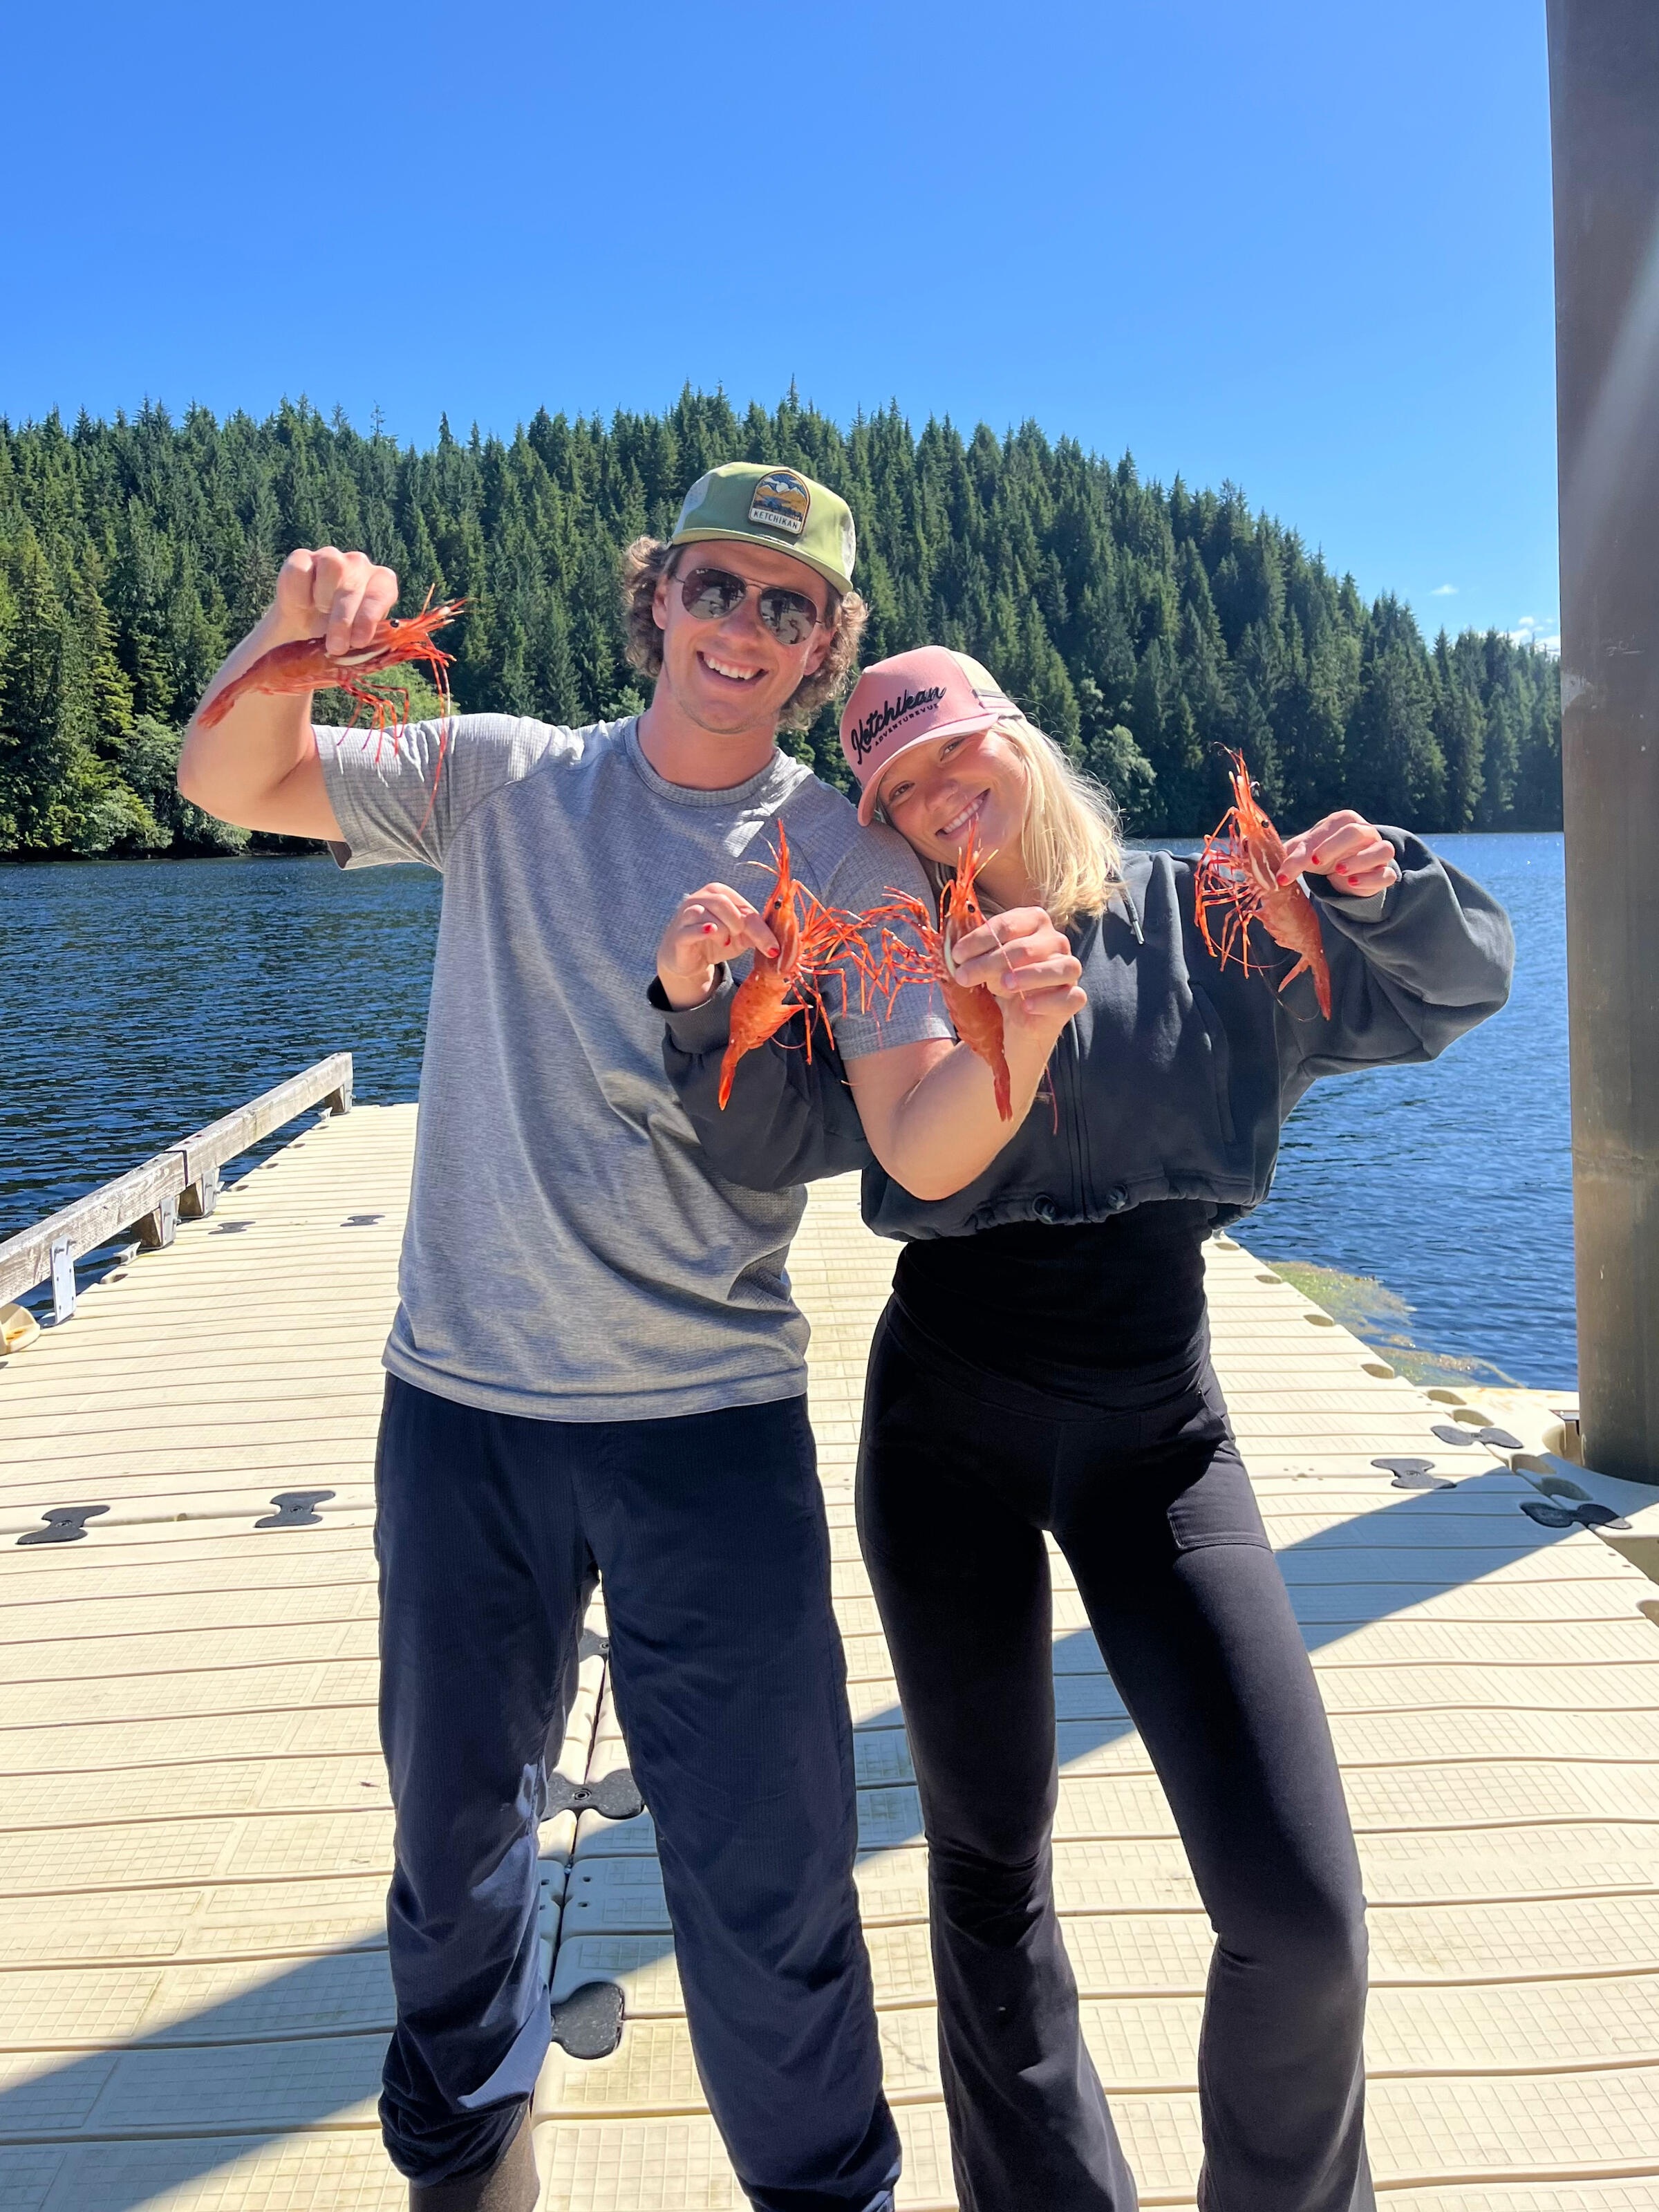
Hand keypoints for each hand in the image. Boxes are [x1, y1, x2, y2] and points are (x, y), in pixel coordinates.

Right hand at [271, 547, 400, 657]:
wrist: (301, 635)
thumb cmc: (336, 639)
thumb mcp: (354, 645)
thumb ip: (363, 642)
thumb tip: (361, 647)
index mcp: (381, 584)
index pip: (382, 592)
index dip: (370, 616)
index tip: (359, 641)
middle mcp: (359, 566)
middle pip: (353, 584)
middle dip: (343, 619)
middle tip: (335, 646)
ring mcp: (330, 557)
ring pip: (332, 567)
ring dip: (324, 599)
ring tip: (320, 617)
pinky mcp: (301, 557)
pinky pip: (301, 569)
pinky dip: (299, 592)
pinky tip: (301, 607)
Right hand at [657, 883, 779, 1010]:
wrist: (689, 959)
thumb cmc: (716, 941)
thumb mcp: (741, 936)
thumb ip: (758, 933)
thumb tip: (781, 941)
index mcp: (719, 893)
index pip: (744, 908)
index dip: (761, 930)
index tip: (773, 949)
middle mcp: (701, 898)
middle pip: (724, 903)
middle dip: (739, 924)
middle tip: (740, 939)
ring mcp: (686, 915)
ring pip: (705, 914)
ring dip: (721, 931)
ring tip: (724, 942)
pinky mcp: (678, 934)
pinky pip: (690, 929)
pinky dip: (702, 931)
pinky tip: (711, 933)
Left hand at [946, 908, 1086, 1041]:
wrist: (1016, 1015)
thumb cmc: (1000, 980)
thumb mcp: (982, 962)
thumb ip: (970, 952)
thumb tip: (951, 951)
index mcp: (1033, 921)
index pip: (1007, 925)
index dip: (979, 940)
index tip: (956, 956)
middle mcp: (1055, 940)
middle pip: (1025, 947)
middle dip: (990, 962)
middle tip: (964, 976)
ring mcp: (1068, 967)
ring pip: (1059, 966)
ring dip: (1028, 975)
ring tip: (1003, 985)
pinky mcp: (1074, 996)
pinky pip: (1070, 996)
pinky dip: (1047, 1000)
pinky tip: (1026, 1005)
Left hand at [1273, 811, 1397, 899]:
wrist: (1340, 872)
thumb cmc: (1322, 853)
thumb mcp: (1305, 853)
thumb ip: (1290, 858)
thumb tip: (1272, 871)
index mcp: (1345, 821)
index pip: (1333, 827)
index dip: (1319, 842)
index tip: (1306, 860)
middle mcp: (1366, 832)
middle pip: (1357, 832)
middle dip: (1335, 846)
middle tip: (1316, 862)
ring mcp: (1379, 852)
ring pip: (1382, 850)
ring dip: (1360, 861)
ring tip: (1339, 871)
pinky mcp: (1385, 872)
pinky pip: (1387, 874)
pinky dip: (1372, 879)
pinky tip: (1352, 883)